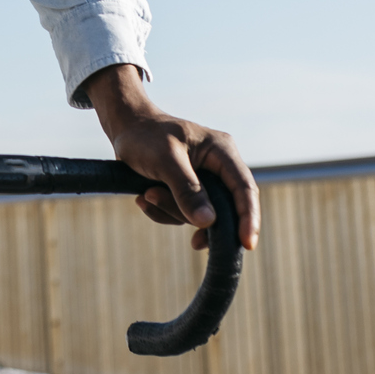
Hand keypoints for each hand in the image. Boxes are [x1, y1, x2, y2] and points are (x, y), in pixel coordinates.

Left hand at [81, 63, 258, 251]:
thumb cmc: (145, 137)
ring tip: (146, 192)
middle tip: (155, 200)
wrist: (125, 129)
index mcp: (222, 151)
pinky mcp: (190, 192)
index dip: (248, 217)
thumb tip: (207, 222)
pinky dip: (164, 212)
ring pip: (199, 215)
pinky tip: (144, 198)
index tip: (247, 244)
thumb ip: (186, 190)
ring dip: (171, 210)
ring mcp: (205, 181)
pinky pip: (184, 215)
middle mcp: (218, 167)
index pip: (244, 188)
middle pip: (222, 207)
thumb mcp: (165, 161)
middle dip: (189, 212)